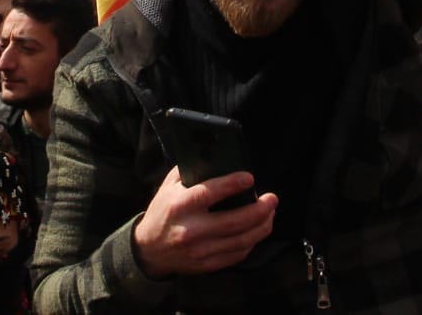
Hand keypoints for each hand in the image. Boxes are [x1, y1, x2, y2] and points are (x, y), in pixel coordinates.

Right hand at [130, 168, 276, 279]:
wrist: (149, 250)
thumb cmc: (163, 211)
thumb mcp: (168, 187)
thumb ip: (189, 171)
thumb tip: (215, 157)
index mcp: (179, 206)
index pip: (208, 194)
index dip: (231, 185)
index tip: (249, 178)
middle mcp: (190, 230)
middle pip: (233, 222)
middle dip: (259, 210)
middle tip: (272, 198)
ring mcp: (200, 251)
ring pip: (241, 241)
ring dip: (262, 226)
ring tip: (271, 213)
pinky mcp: (207, 265)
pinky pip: (237, 255)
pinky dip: (252, 241)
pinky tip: (258, 230)